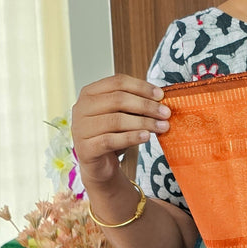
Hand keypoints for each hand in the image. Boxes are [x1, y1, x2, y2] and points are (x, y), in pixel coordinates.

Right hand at [71, 73, 169, 191]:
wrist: (99, 166)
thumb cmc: (112, 135)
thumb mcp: (122, 115)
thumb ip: (134, 104)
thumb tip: (160, 99)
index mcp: (89, 93)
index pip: (117, 82)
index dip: (141, 87)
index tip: (161, 95)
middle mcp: (81, 108)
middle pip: (118, 100)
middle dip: (146, 105)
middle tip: (165, 113)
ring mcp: (81, 128)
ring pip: (116, 120)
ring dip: (144, 122)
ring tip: (162, 126)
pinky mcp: (85, 148)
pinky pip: (111, 140)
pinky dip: (131, 137)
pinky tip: (146, 137)